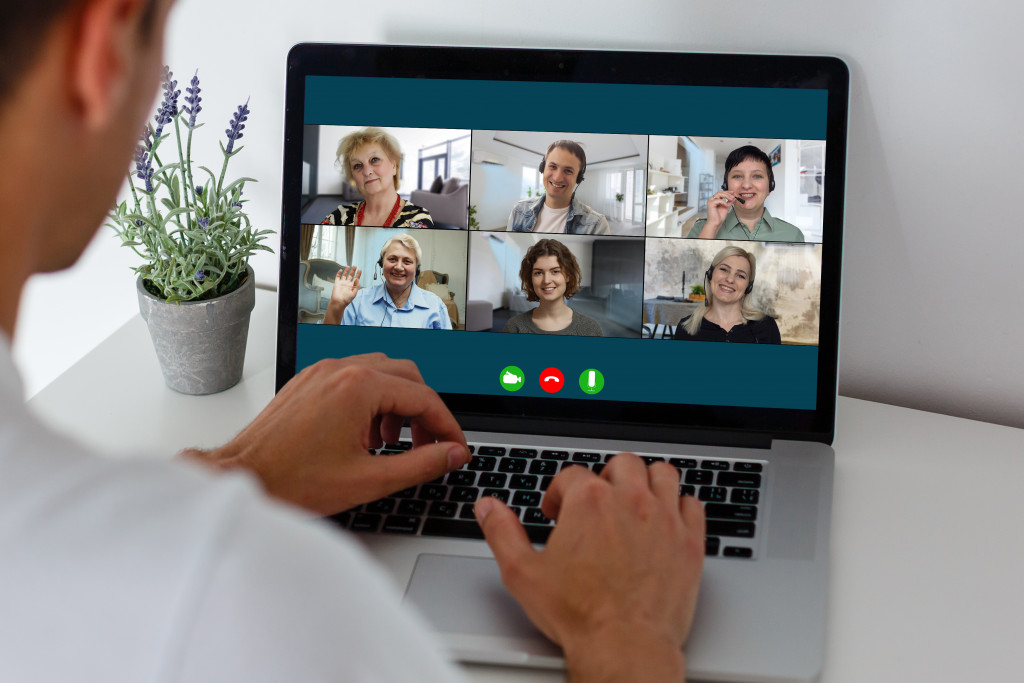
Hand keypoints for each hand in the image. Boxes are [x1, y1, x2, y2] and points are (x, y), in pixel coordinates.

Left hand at [182, 354, 470, 514]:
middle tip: (428, 445)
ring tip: (391, 445)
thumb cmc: (292, 481)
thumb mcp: (370, 480)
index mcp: (358, 387)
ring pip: (381, 373)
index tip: (455, 448)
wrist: (243, 479)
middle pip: (407, 376)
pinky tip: (364, 436)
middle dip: (424, 412)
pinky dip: (371, 402)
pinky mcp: (308, 381)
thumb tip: (453, 454)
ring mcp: (322, 372)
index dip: (447, 426)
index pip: (424, 397)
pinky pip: (354, 378)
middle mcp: (341, 369)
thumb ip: (422, 464)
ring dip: (398, 405)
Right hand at [323, 266, 360, 323]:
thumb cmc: (346, 300)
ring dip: (346, 271)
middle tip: (355, 266)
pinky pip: (338, 277)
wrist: (338, 302)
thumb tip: (357, 279)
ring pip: (344, 275)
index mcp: (352, 286)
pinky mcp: (337, 283)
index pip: (356, 279)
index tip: (360, 270)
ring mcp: (342, 283)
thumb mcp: (354, 293)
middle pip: (351, 275)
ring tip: (349, 266)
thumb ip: (356, 286)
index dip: (358, 274)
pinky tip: (341, 270)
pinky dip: (339, 273)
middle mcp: (347, 284)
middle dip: (353, 271)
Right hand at [475, 454, 704, 681]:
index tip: (557, 513)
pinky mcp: (690, 541)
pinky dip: (680, 506)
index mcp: (589, 501)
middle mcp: (630, 500)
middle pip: (622, 463)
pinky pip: (693, 504)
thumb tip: (488, 508)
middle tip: (597, 503)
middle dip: (606, 477)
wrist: (624, 647)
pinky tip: (666, 521)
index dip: (559, 492)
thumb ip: (502, 533)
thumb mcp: (523, 573)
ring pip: (662, 473)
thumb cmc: (579, 615)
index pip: (572, 474)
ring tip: (634, 501)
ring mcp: (665, 518)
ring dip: (647, 481)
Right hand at [698, 191, 736, 237]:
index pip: (720, 193)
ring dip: (726, 196)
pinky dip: (723, 202)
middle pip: (720, 192)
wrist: (716, 223)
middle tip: (733, 197)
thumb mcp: (726, 207)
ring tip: (731, 200)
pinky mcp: (710, 204)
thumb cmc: (719, 217)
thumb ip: (729, 202)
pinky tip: (726, 205)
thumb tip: (734, 198)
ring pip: (719, 194)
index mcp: (714, 200)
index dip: (727, 192)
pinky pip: (718, 200)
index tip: (733, 192)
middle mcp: (711, 200)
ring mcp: (710, 201)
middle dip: (727, 194)